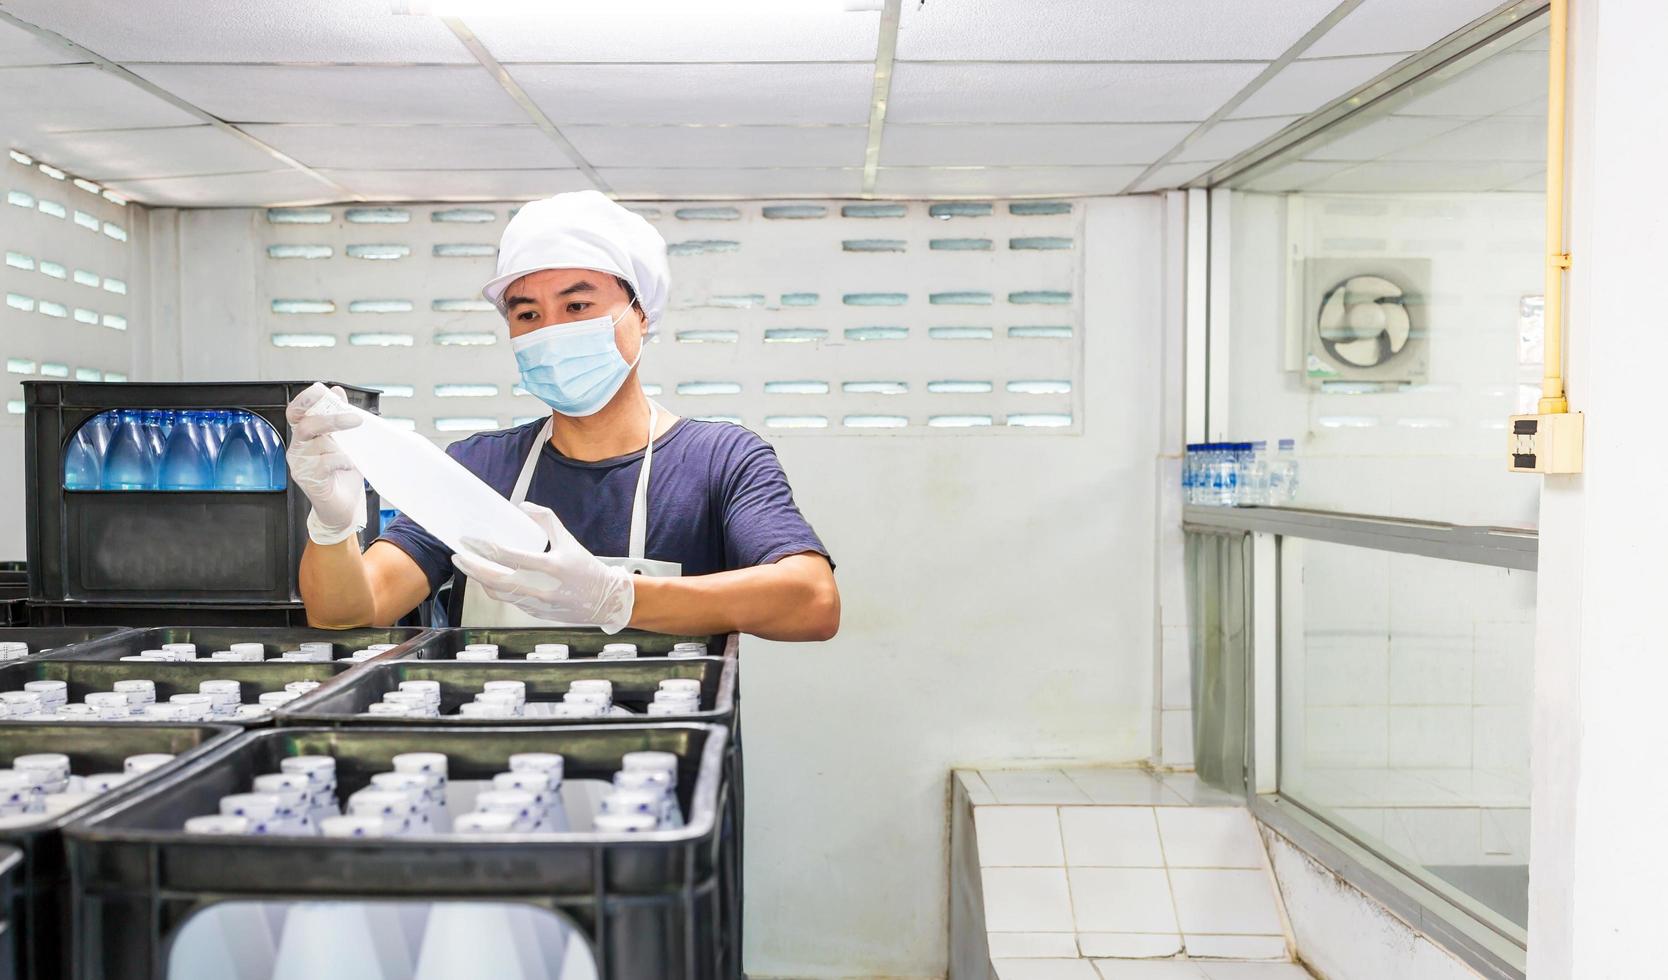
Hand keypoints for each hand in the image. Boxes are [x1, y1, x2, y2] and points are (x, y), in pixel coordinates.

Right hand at [286, 382, 366, 545]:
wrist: (342, 506)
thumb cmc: (341, 473)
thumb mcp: (344, 441)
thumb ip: (338, 417)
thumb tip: (337, 391)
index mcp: (303, 436)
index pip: (295, 412)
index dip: (305, 399)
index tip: (321, 390)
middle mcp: (297, 448)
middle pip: (306, 424)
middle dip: (331, 419)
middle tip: (355, 420)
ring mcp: (300, 465)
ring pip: (318, 443)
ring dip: (341, 446)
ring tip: (353, 454)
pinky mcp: (308, 480)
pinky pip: (324, 462)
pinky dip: (341, 460)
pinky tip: (349, 465)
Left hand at [453, 502, 634, 632]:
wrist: (605, 602)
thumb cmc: (587, 569)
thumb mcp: (570, 540)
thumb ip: (547, 519)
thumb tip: (523, 506)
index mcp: (553, 566)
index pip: (509, 557)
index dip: (485, 548)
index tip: (470, 540)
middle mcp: (544, 588)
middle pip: (497, 580)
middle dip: (473, 567)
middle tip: (458, 556)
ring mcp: (539, 604)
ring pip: (499, 593)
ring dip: (480, 579)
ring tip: (467, 566)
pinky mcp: (536, 613)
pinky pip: (509, 600)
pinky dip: (494, 589)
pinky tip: (486, 579)